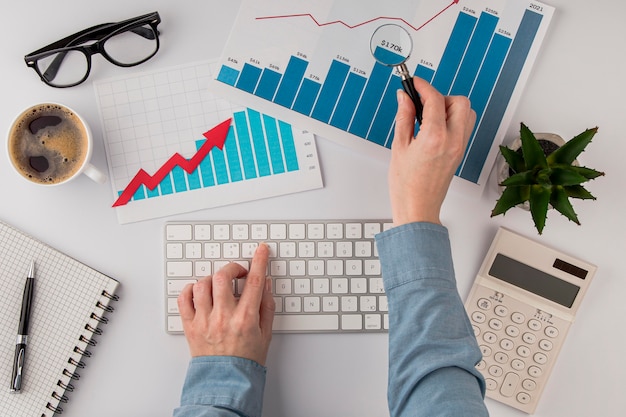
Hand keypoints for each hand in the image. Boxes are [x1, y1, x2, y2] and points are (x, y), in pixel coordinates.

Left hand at [177, 243, 274, 365]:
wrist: (226, 381)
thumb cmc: (246, 360)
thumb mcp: (266, 333)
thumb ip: (266, 306)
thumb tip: (264, 283)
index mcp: (245, 318)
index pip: (253, 281)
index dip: (259, 261)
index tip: (261, 251)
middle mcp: (224, 317)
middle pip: (223, 276)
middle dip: (232, 267)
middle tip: (238, 272)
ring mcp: (205, 320)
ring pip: (203, 284)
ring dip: (212, 279)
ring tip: (219, 286)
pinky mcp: (190, 326)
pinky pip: (184, 299)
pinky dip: (191, 290)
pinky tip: (200, 293)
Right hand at [388, 77, 475, 224]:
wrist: (418, 208)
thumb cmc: (406, 185)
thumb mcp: (399, 147)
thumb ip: (404, 117)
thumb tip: (404, 98)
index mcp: (435, 138)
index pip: (435, 100)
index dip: (423, 86)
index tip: (414, 83)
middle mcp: (453, 140)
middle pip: (459, 102)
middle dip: (441, 96)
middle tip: (422, 102)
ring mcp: (460, 147)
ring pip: (467, 112)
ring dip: (450, 107)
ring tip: (429, 116)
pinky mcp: (461, 152)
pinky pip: (464, 126)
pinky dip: (453, 119)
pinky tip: (435, 126)